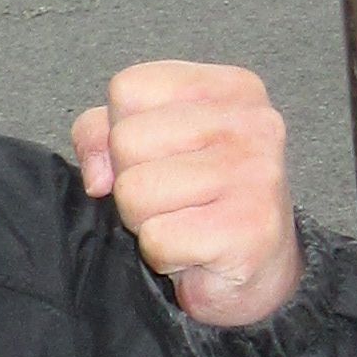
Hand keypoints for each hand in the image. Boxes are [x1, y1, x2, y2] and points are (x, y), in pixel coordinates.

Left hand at [71, 61, 300, 327]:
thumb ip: (103, 133)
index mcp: (229, 89)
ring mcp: (255, 173)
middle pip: (126, 140)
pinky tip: (195, 250)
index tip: (157, 160)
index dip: (119, 134)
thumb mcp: (151, 146)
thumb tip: (97, 175)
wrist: (259, 268)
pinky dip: (164, 255)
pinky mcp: (249, 228)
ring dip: (146, 221)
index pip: (128, 88)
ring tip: (183, 223)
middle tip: (173, 201)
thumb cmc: (202, 202)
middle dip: (132, 182)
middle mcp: (251, 122)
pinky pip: (157, 239)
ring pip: (134, 192)